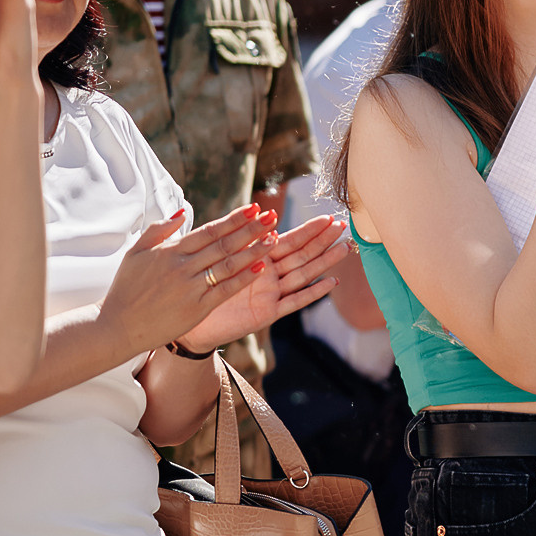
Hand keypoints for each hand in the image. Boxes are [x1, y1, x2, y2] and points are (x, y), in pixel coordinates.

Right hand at [98, 206, 273, 354]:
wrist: (119, 326)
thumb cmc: (127, 288)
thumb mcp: (136, 253)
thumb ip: (159, 230)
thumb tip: (182, 212)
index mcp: (169, 251)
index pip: (209, 231)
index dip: (233, 219)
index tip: (253, 208)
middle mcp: (182, 267)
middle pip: (223, 244)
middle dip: (251, 229)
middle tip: (272, 216)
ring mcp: (191, 288)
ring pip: (228, 265)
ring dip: (253, 250)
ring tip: (273, 238)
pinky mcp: (197, 308)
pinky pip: (225, 290)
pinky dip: (244, 278)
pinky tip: (262, 267)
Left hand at [179, 212, 346, 350]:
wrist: (190, 321)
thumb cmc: (201, 287)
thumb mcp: (219, 257)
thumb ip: (241, 239)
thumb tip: (261, 214)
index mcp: (257, 258)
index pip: (289, 240)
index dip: (309, 229)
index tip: (328, 217)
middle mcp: (269, 275)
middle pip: (302, 255)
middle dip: (322, 240)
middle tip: (343, 226)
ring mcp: (271, 294)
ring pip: (303, 274)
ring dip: (324, 261)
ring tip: (344, 248)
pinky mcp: (268, 313)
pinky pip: (293, 302)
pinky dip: (312, 293)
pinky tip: (330, 282)